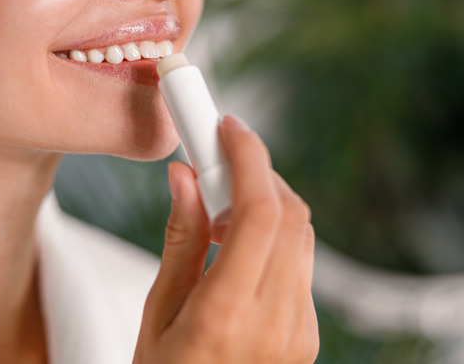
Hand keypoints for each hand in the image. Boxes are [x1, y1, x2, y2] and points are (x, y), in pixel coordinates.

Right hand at [133, 116, 318, 363]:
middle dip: (257, 172)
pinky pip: (301, 265)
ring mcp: (300, 333)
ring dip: (267, 203)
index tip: (227, 127)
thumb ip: (179, 241)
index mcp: (226, 317)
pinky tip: (239, 247)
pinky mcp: (307, 337)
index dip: (247, 157)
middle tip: (218, 159)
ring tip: (220, 211)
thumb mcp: (156, 315)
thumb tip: (186, 178)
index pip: (257, 213)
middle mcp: (276, 324)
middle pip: (289, 215)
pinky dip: (275, 236)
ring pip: (301, 236)